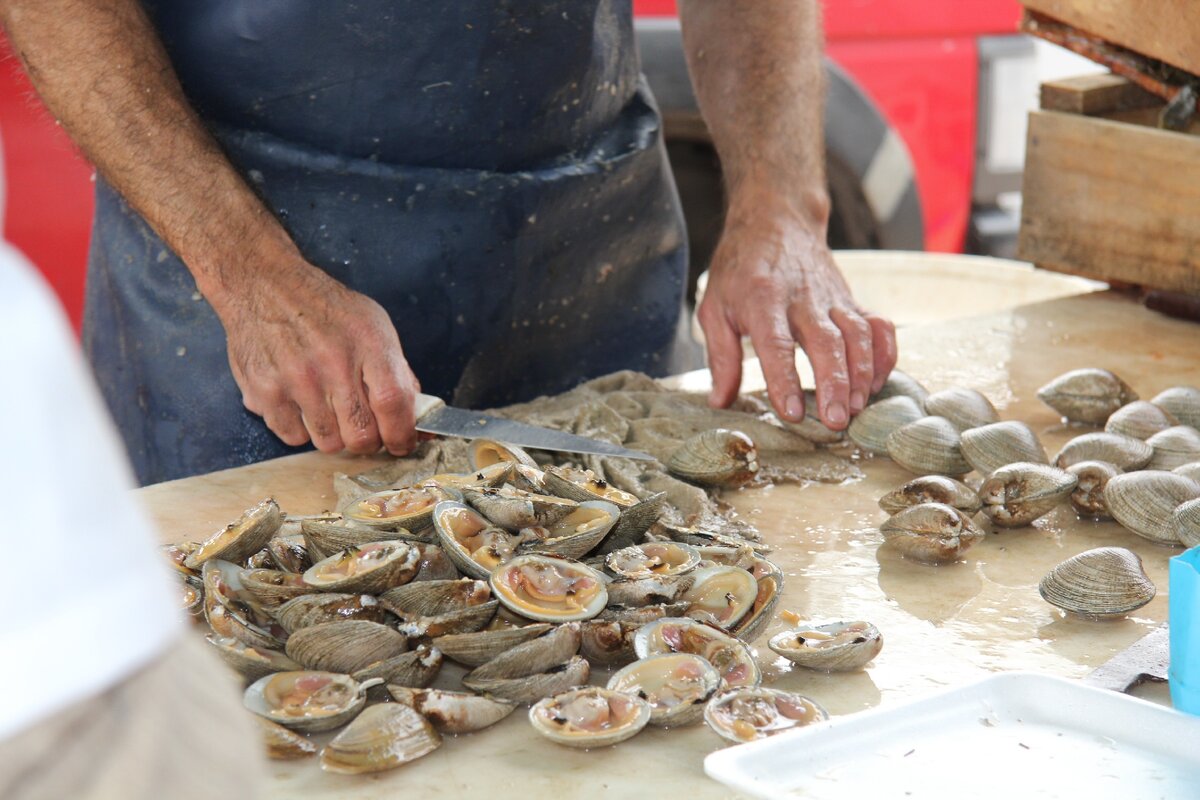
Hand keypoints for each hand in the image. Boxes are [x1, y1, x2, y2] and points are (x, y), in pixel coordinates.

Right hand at [215, 259, 420, 455]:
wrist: (263, 285)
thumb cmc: (323, 308)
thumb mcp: (372, 325)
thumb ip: (396, 371)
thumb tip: (417, 418)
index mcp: (368, 342)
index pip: (395, 403)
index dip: (402, 434)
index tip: (402, 443)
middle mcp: (333, 362)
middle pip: (362, 435)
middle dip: (369, 441)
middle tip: (363, 426)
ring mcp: (296, 379)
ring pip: (329, 443)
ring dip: (334, 434)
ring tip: (327, 406)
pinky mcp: (265, 392)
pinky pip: (294, 437)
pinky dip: (301, 428)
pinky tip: (300, 402)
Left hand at [697, 194, 896, 429]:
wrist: (776, 220)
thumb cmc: (740, 268)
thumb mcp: (714, 307)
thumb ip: (720, 356)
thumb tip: (719, 401)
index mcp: (762, 300)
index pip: (776, 344)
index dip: (785, 379)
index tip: (791, 412)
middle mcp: (802, 298)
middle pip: (825, 342)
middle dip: (834, 383)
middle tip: (835, 421)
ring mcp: (832, 298)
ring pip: (857, 335)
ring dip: (861, 373)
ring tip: (855, 407)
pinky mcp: (851, 299)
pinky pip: (878, 326)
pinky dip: (884, 354)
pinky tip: (878, 383)